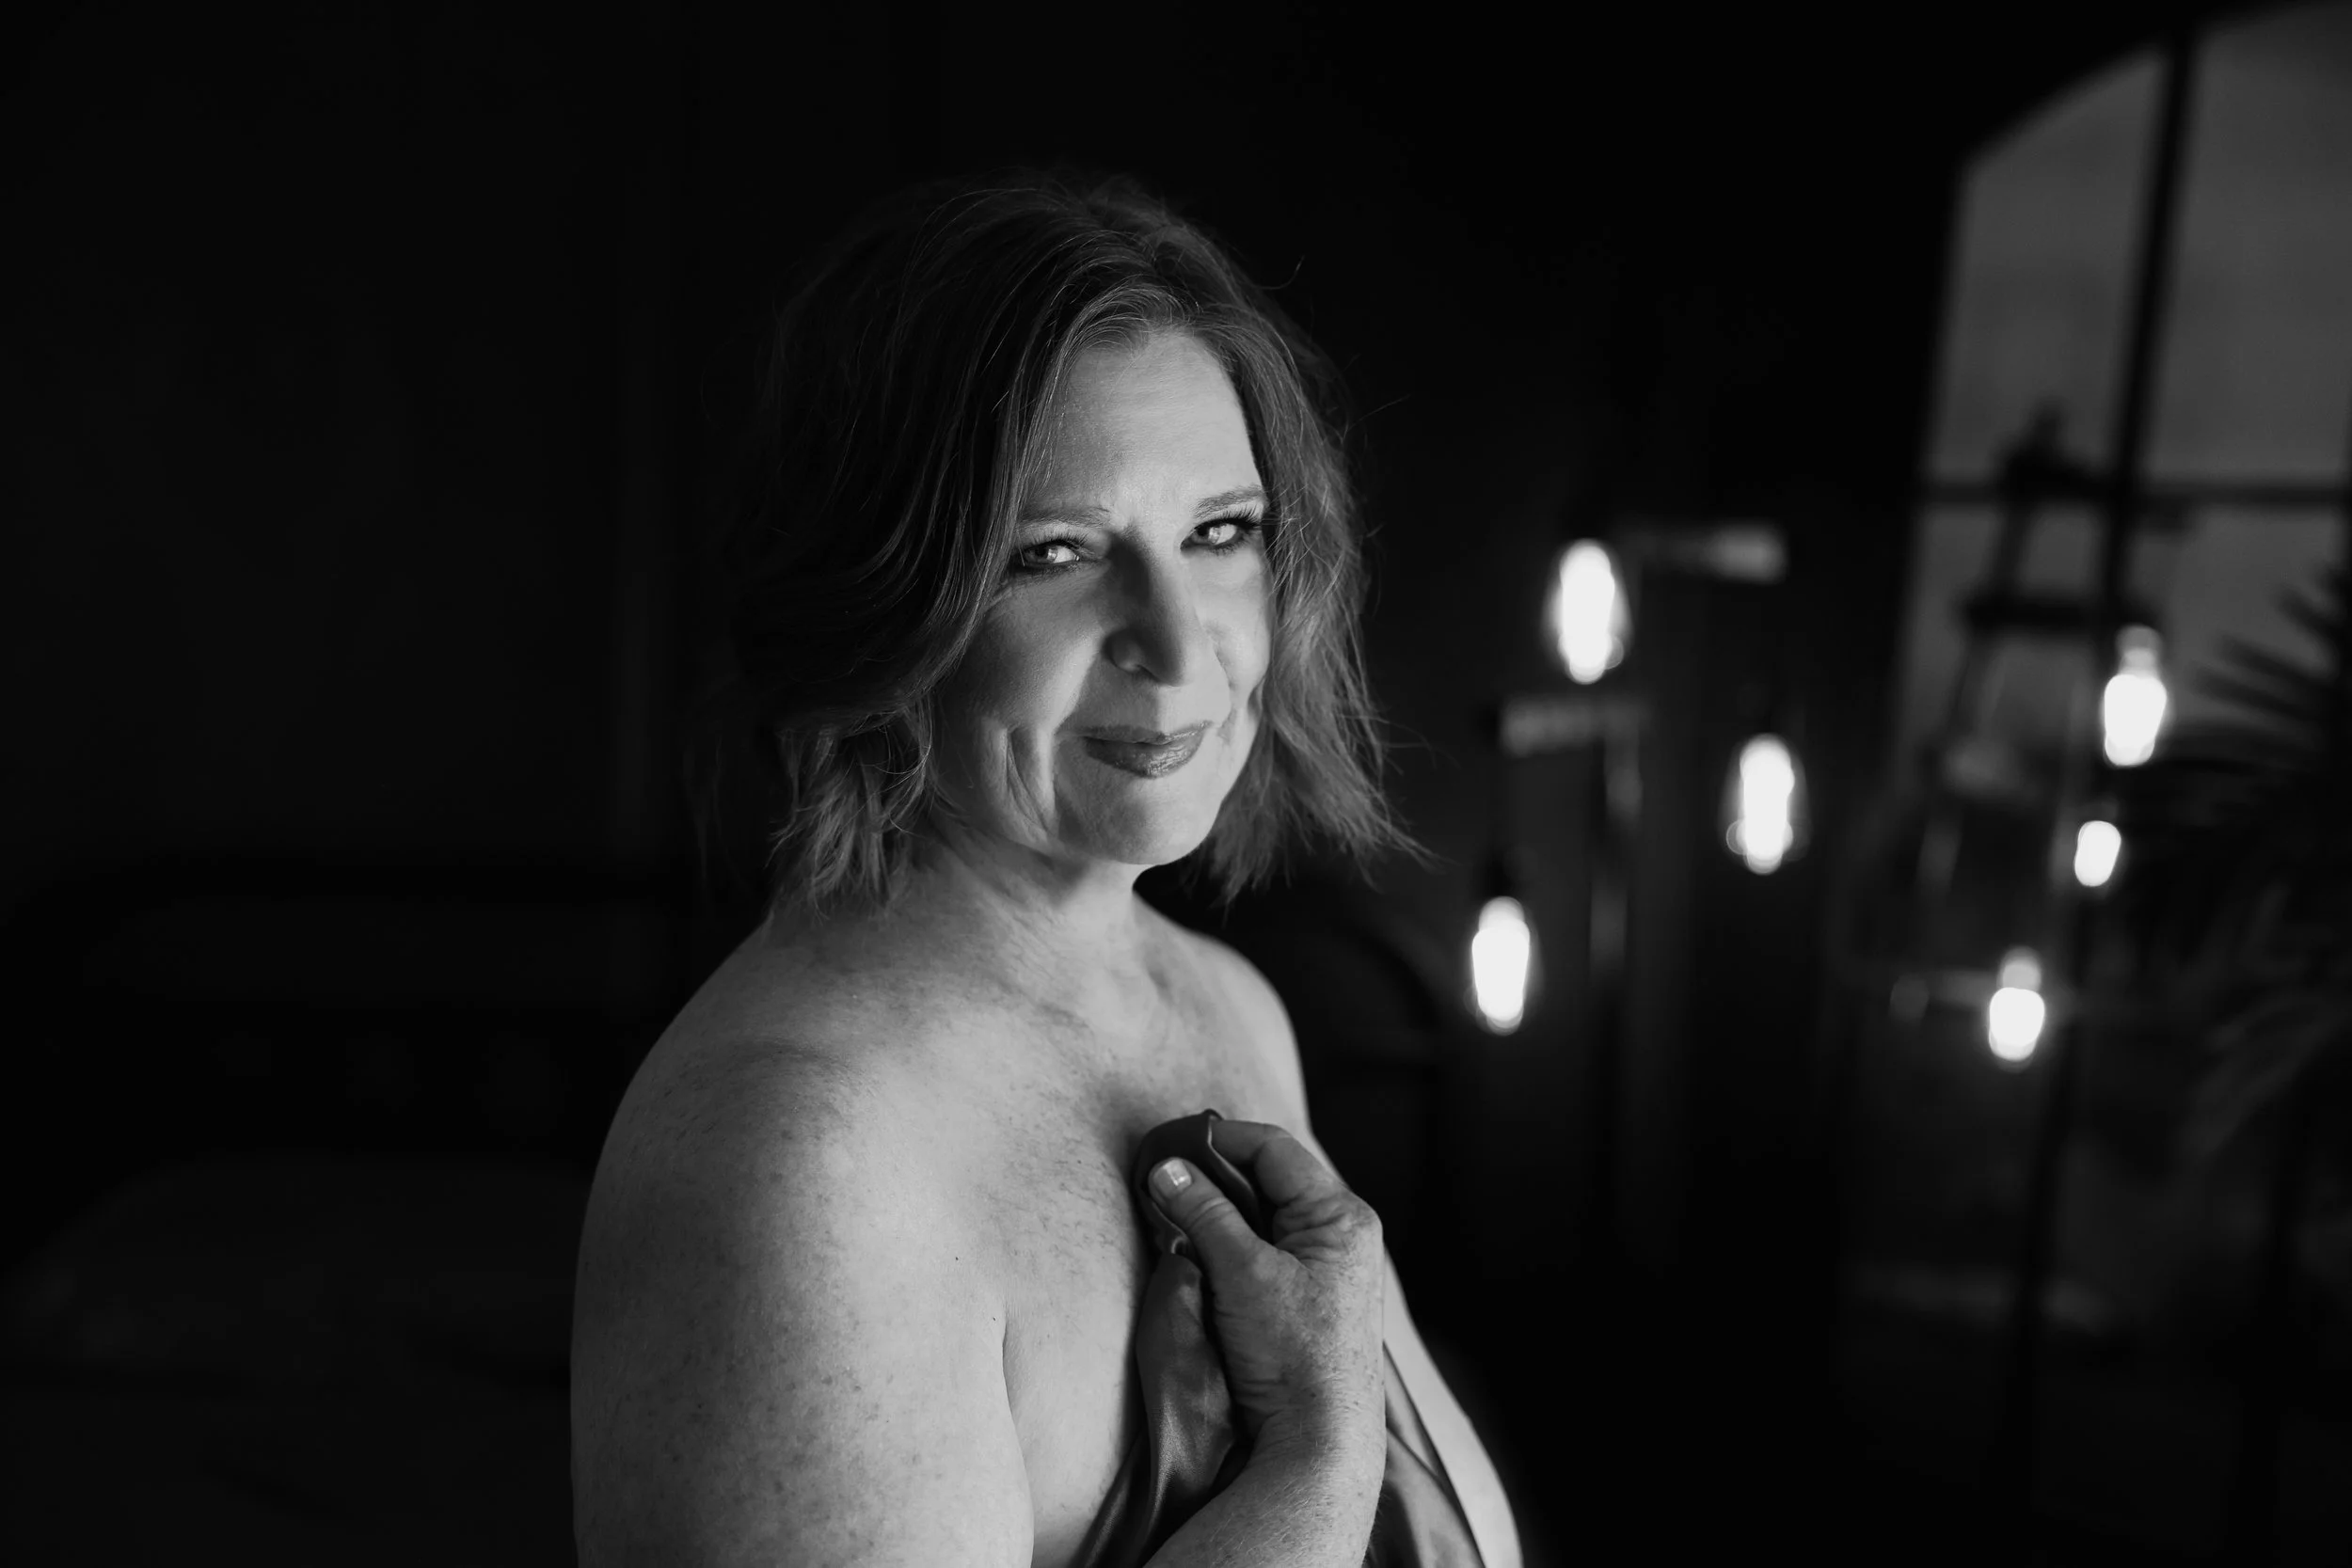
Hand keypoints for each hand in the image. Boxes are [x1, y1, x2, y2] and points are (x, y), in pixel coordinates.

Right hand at [1146, 1122, 1385, 1462]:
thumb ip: (1204, 1213)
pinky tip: (1195, 1255)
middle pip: (1267, 1180)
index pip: (1273, 1150)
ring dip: (1216, 1214)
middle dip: (1213, 1178)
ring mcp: (1324, 1267)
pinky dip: (1226, 1246)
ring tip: (1171, 1217)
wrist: (1318, 1440)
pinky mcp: (1304, 1298)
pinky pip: (1260, 1251)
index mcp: (1340, 1215)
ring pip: (1260, 1217)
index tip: (1168, 1145)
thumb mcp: (1244, 1273)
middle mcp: (1340, 1233)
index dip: (1218, 1140)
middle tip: (1162, 1180)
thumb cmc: (1293, 1354)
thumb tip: (1165, 1169)